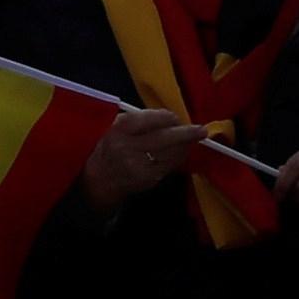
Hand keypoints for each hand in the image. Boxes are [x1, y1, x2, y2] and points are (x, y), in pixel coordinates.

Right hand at [80, 107, 202, 204]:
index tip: (176, 117)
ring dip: (185, 147)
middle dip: (186, 134)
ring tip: (193, 140)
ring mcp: (139, 166)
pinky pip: (168, 167)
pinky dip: (177, 159)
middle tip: (202, 130)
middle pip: (165, 138)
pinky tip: (181, 153)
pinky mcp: (146, 180)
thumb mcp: (115, 126)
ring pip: (171, 154)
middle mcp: (130, 147)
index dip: (168, 118)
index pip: (152, 120)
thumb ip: (139, 120)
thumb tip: (169, 118)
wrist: (96, 181)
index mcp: (121, 129)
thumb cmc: (108, 148)